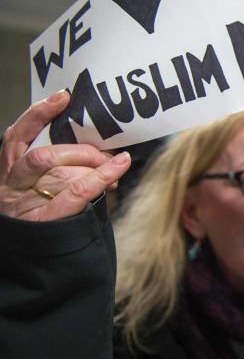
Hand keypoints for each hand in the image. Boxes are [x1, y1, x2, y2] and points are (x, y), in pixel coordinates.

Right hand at [0, 91, 130, 220]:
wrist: (32, 261)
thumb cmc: (43, 217)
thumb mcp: (43, 188)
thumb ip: (62, 167)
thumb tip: (101, 151)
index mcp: (9, 172)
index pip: (17, 136)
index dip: (38, 114)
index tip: (63, 97)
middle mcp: (11, 185)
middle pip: (41, 155)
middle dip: (79, 150)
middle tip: (106, 153)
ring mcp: (22, 204)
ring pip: (57, 172)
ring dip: (91, 166)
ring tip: (113, 167)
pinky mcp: (41, 221)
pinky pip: (74, 193)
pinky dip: (100, 178)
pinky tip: (118, 169)